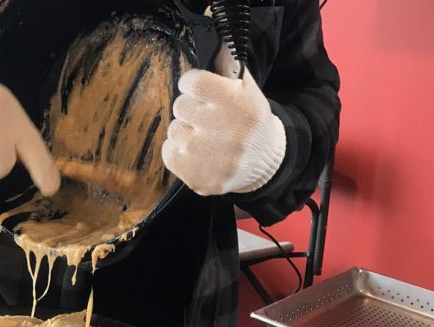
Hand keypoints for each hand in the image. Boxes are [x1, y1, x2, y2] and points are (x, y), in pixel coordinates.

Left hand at [162, 47, 285, 195]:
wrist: (265, 163)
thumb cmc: (250, 122)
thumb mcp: (246, 90)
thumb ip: (227, 65)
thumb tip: (214, 41)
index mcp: (236, 103)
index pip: (192, 82)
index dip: (193, 84)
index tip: (200, 91)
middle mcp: (223, 130)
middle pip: (180, 106)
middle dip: (191, 110)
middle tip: (207, 119)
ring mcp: (208, 157)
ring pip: (173, 130)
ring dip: (185, 132)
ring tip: (206, 138)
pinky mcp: (197, 177)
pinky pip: (168, 152)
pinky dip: (179, 152)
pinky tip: (198, 154)